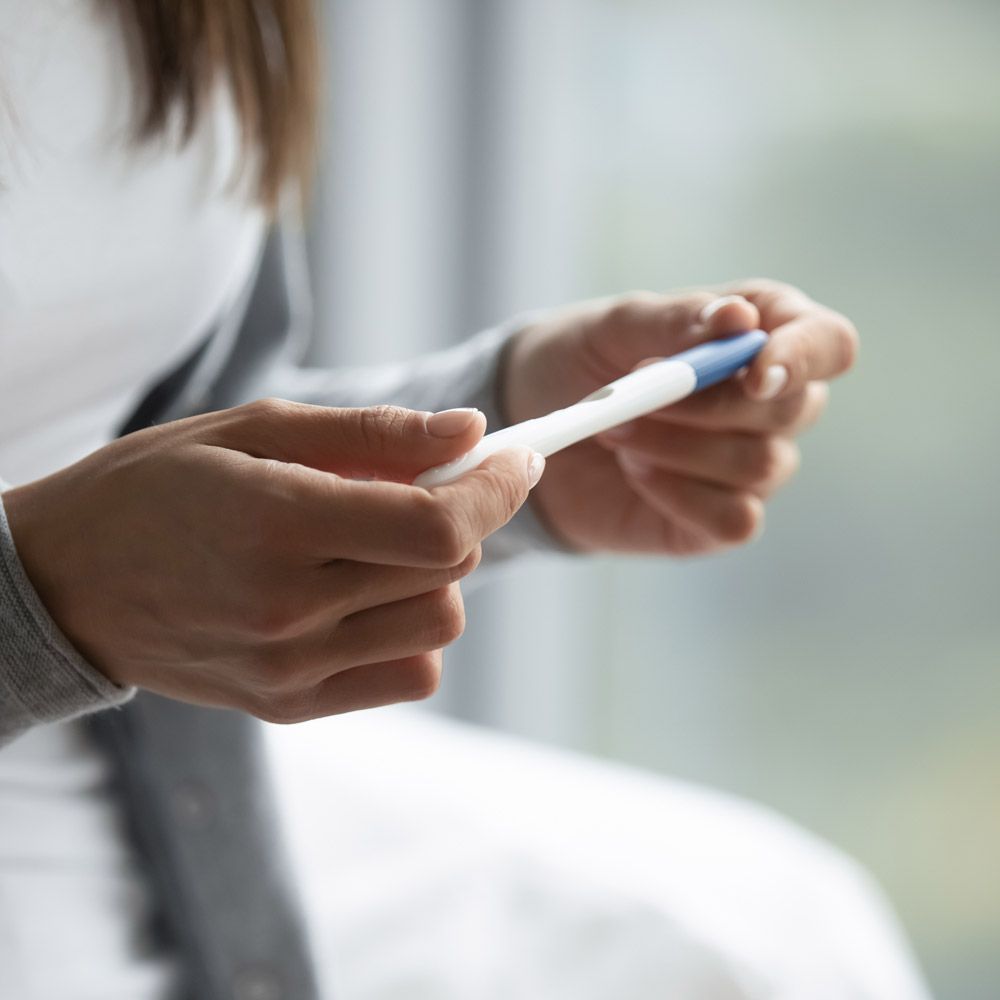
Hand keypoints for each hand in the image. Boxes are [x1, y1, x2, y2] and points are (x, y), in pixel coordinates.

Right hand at [3, 401, 541, 721]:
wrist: (67, 580)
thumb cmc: (156, 486)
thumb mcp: (255, 429)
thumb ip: (373, 434)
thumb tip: (471, 430)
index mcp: (279, 524)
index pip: (438, 524)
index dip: (495, 488)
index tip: (517, 457)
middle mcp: (289, 609)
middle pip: (450, 571)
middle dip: (464, 516)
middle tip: (432, 483)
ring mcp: (290, 667)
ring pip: (438, 625)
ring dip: (437, 575)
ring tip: (380, 542)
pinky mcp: (288, 703)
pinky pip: (407, 675)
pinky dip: (411, 629)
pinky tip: (367, 595)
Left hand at [502, 280, 857, 554]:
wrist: (533, 423)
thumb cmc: (584, 360)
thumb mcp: (616, 326)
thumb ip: (677, 321)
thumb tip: (739, 319)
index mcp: (764, 333)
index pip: (828, 343)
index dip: (804, 357)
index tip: (754, 370)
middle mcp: (771, 401)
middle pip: (793, 408)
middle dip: (706, 405)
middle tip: (633, 395)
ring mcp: (752, 464)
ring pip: (760, 465)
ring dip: (677, 447)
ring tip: (618, 431)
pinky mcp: (722, 519)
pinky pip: (736, 519)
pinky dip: (678, 495)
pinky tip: (637, 473)